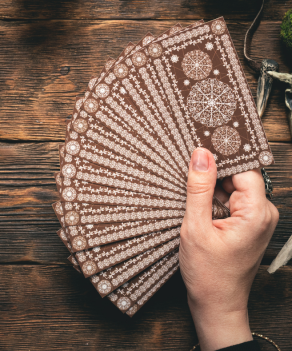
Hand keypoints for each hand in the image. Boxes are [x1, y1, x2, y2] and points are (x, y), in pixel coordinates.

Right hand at [179, 148, 277, 350]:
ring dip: (210, 188)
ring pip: (230, 186)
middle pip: (237, 176)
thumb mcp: (196, 227)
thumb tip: (201, 154)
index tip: (201, 144)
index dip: (222, 156)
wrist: (216, 304)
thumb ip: (199, 188)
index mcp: (256, 212)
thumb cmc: (208, 274)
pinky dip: (212, 199)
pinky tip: (197, 207)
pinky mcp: (246, 224)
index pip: (243, 168)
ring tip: (192, 199)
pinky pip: (229, 199)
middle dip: (212, 174)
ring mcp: (255, 219)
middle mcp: (262, 213)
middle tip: (188, 175)